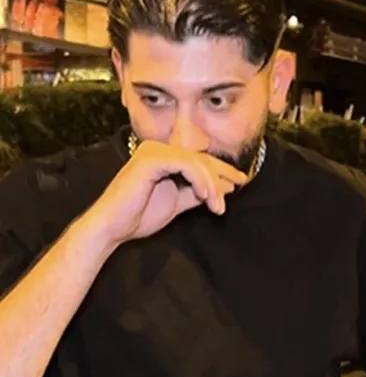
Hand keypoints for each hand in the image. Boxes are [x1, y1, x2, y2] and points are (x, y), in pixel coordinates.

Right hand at [88, 140, 247, 245]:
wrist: (114, 227)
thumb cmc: (140, 215)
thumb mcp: (178, 202)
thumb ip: (197, 193)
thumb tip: (224, 187)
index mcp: (164, 157)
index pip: (200, 161)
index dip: (222, 171)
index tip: (240, 183)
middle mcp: (159, 149)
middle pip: (201, 159)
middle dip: (220, 178)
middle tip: (231, 197)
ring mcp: (154, 151)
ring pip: (196, 162)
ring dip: (212, 184)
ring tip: (218, 206)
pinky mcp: (151, 158)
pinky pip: (185, 164)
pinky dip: (199, 180)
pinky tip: (206, 196)